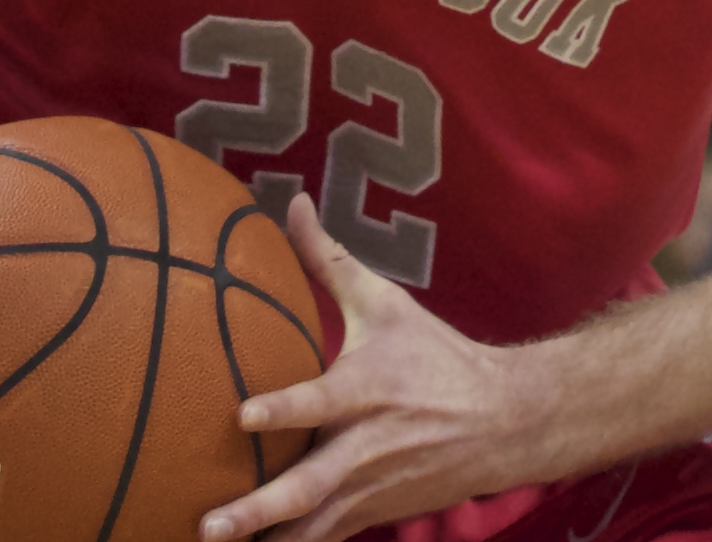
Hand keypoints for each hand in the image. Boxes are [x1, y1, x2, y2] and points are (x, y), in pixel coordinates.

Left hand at [202, 201, 540, 541]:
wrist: (501, 422)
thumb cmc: (434, 355)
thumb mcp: (387, 302)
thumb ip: (328, 260)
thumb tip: (291, 203)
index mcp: (369, 389)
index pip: (321, 401)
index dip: (283, 409)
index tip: (242, 415)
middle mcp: (366, 446)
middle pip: (308, 486)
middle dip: (258, 508)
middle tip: (210, 524)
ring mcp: (369, 490)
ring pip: (313, 528)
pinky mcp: (372, 516)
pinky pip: (326, 541)